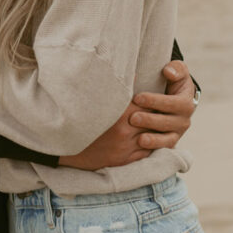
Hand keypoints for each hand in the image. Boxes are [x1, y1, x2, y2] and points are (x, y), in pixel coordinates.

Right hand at [59, 62, 196, 170]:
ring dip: (156, 129)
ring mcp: (125, 148)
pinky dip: (151, 144)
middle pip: (150, 120)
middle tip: (165, 106)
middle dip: (157, 113)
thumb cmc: (80, 120)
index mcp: (118, 116)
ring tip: (161, 121)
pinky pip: (145, 152)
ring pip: (150, 137)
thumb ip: (114, 87)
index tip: (157, 93)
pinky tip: (153, 137)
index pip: (144, 104)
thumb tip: (131, 71)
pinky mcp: (124, 161)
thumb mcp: (95, 101)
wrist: (67, 149)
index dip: (152, 98)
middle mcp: (124, 132)